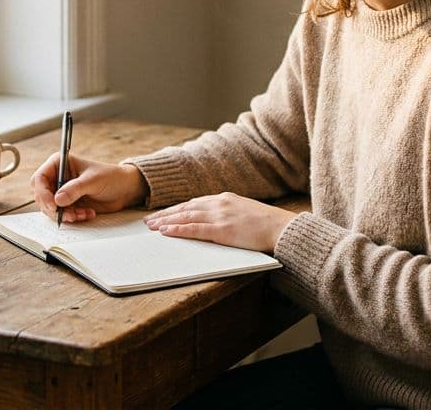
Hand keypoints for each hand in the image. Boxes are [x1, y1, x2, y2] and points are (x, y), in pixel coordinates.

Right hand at [31, 153, 147, 222]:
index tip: (53, 205)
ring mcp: (62, 191)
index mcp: (60, 163)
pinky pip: (62, 214)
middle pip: (41, 195)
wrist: (124, 190)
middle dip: (52, 207)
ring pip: (50, 208)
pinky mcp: (68, 204)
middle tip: (67, 214)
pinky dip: (73, 217)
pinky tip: (87, 213)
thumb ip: (75, 189)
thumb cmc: (111, 177)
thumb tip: (57, 200)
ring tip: (81, 214)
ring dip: (64, 214)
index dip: (43, 193)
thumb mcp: (93, 181)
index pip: (40, 178)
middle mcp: (58, 177)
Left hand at [144, 192, 294, 252]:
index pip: (194, 203)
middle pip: (185, 208)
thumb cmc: (266, 223)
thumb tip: (216, 220)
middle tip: (149, 220)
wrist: (281, 227)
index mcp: (224, 198)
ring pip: (185, 217)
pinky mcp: (222, 230)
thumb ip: (228, 212)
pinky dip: (178, 229)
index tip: (164, 213)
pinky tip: (166, 231)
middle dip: (166, 214)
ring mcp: (220, 216)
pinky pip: (194, 229)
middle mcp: (219, 203)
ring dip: (166, 221)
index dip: (176, 208)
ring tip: (152, 227)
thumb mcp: (245, 211)